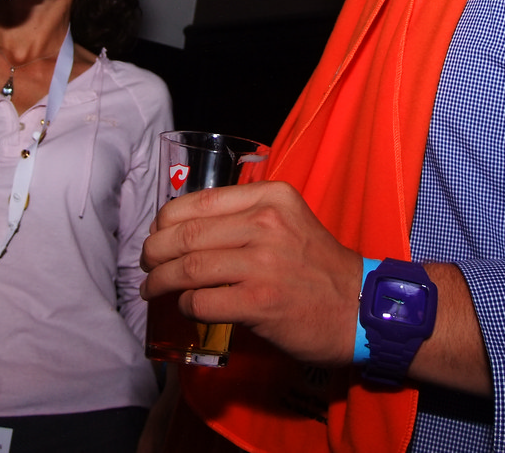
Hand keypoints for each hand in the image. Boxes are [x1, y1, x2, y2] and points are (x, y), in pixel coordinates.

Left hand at [140, 181, 363, 367]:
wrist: (358, 307)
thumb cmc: (316, 266)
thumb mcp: (288, 221)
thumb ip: (245, 216)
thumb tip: (183, 228)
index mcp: (270, 197)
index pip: (197, 202)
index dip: (165, 222)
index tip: (156, 235)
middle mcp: (266, 224)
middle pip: (185, 235)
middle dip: (153, 252)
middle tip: (146, 265)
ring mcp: (263, 263)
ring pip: (187, 268)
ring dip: (159, 281)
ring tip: (151, 288)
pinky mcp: (259, 302)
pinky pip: (201, 301)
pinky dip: (185, 306)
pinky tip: (186, 308)